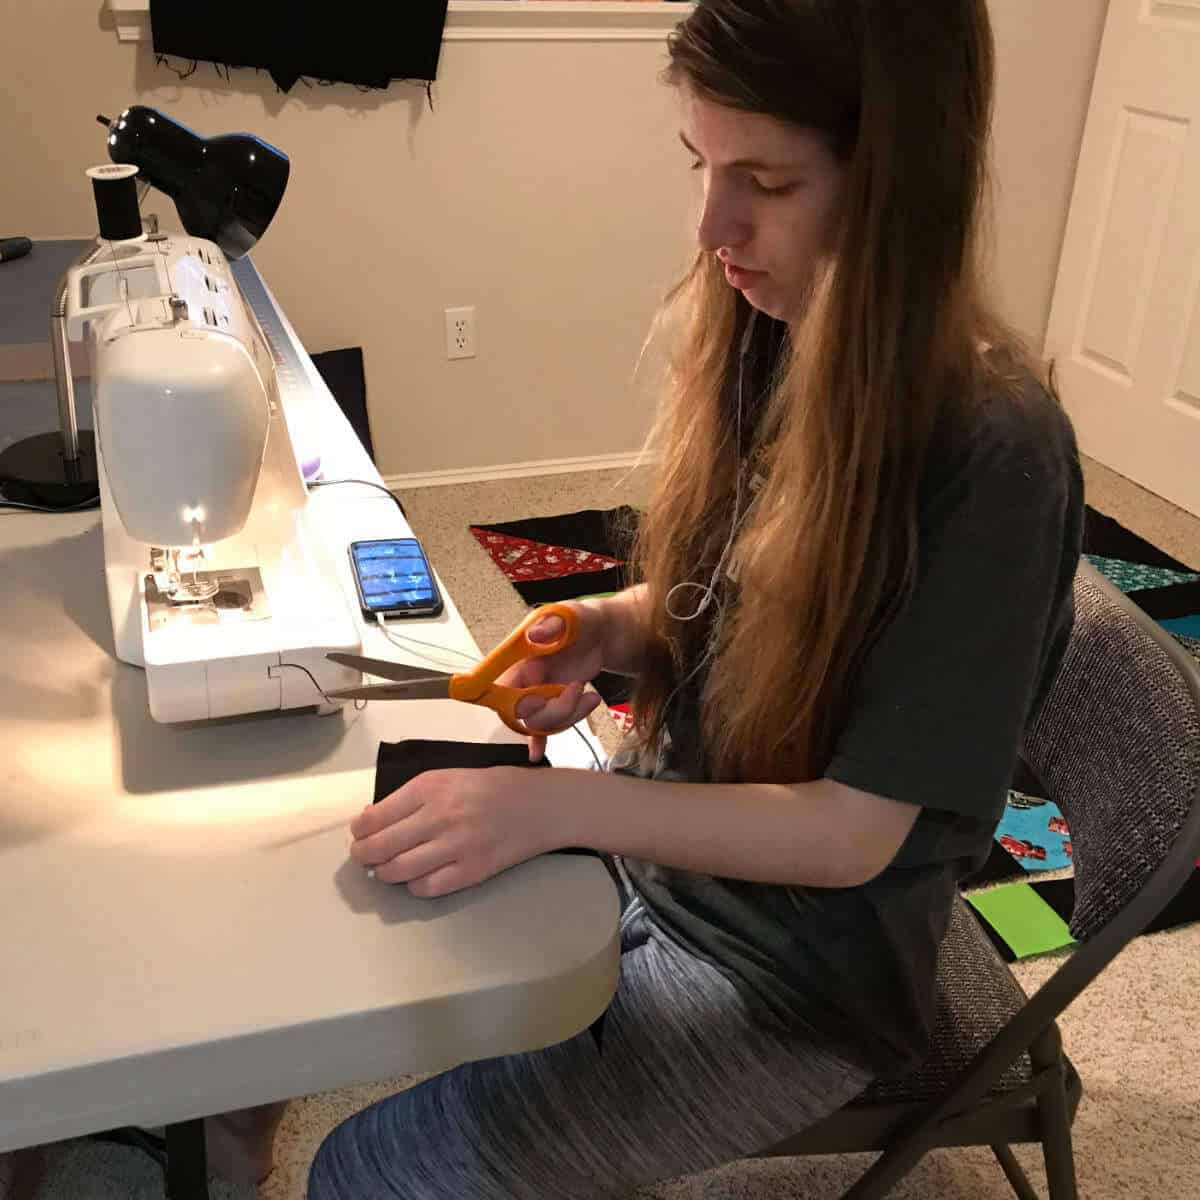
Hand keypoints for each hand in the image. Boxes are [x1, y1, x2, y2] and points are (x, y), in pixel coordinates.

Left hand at [349, 767, 560, 896]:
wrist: (541, 805)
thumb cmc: (493, 786)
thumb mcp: (450, 777)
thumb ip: (413, 797)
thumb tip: (372, 819)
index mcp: (430, 787)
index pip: (374, 817)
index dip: (359, 831)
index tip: (359, 834)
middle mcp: (439, 816)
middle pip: (378, 847)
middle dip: (363, 855)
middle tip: (365, 856)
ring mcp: (455, 846)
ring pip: (397, 871)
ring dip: (384, 873)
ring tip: (388, 868)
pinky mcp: (471, 871)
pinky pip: (426, 888)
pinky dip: (414, 886)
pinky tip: (418, 877)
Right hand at [497, 602, 605, 760]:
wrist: (606, 633)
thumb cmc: (582, 620)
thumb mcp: (569, 616)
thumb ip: (552, 626)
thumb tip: (534, 636)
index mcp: (520, 656)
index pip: (502, 684)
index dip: (509, 700)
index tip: (529, 704)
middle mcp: (524, 678)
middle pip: (523, 711)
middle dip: (554, 709)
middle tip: (579, 688)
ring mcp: (540, 692)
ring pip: (540, 722)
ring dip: (568, 716)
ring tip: (591, 696)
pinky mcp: (555, 702)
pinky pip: (546, 725)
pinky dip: (541, 739)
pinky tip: (537, 754)